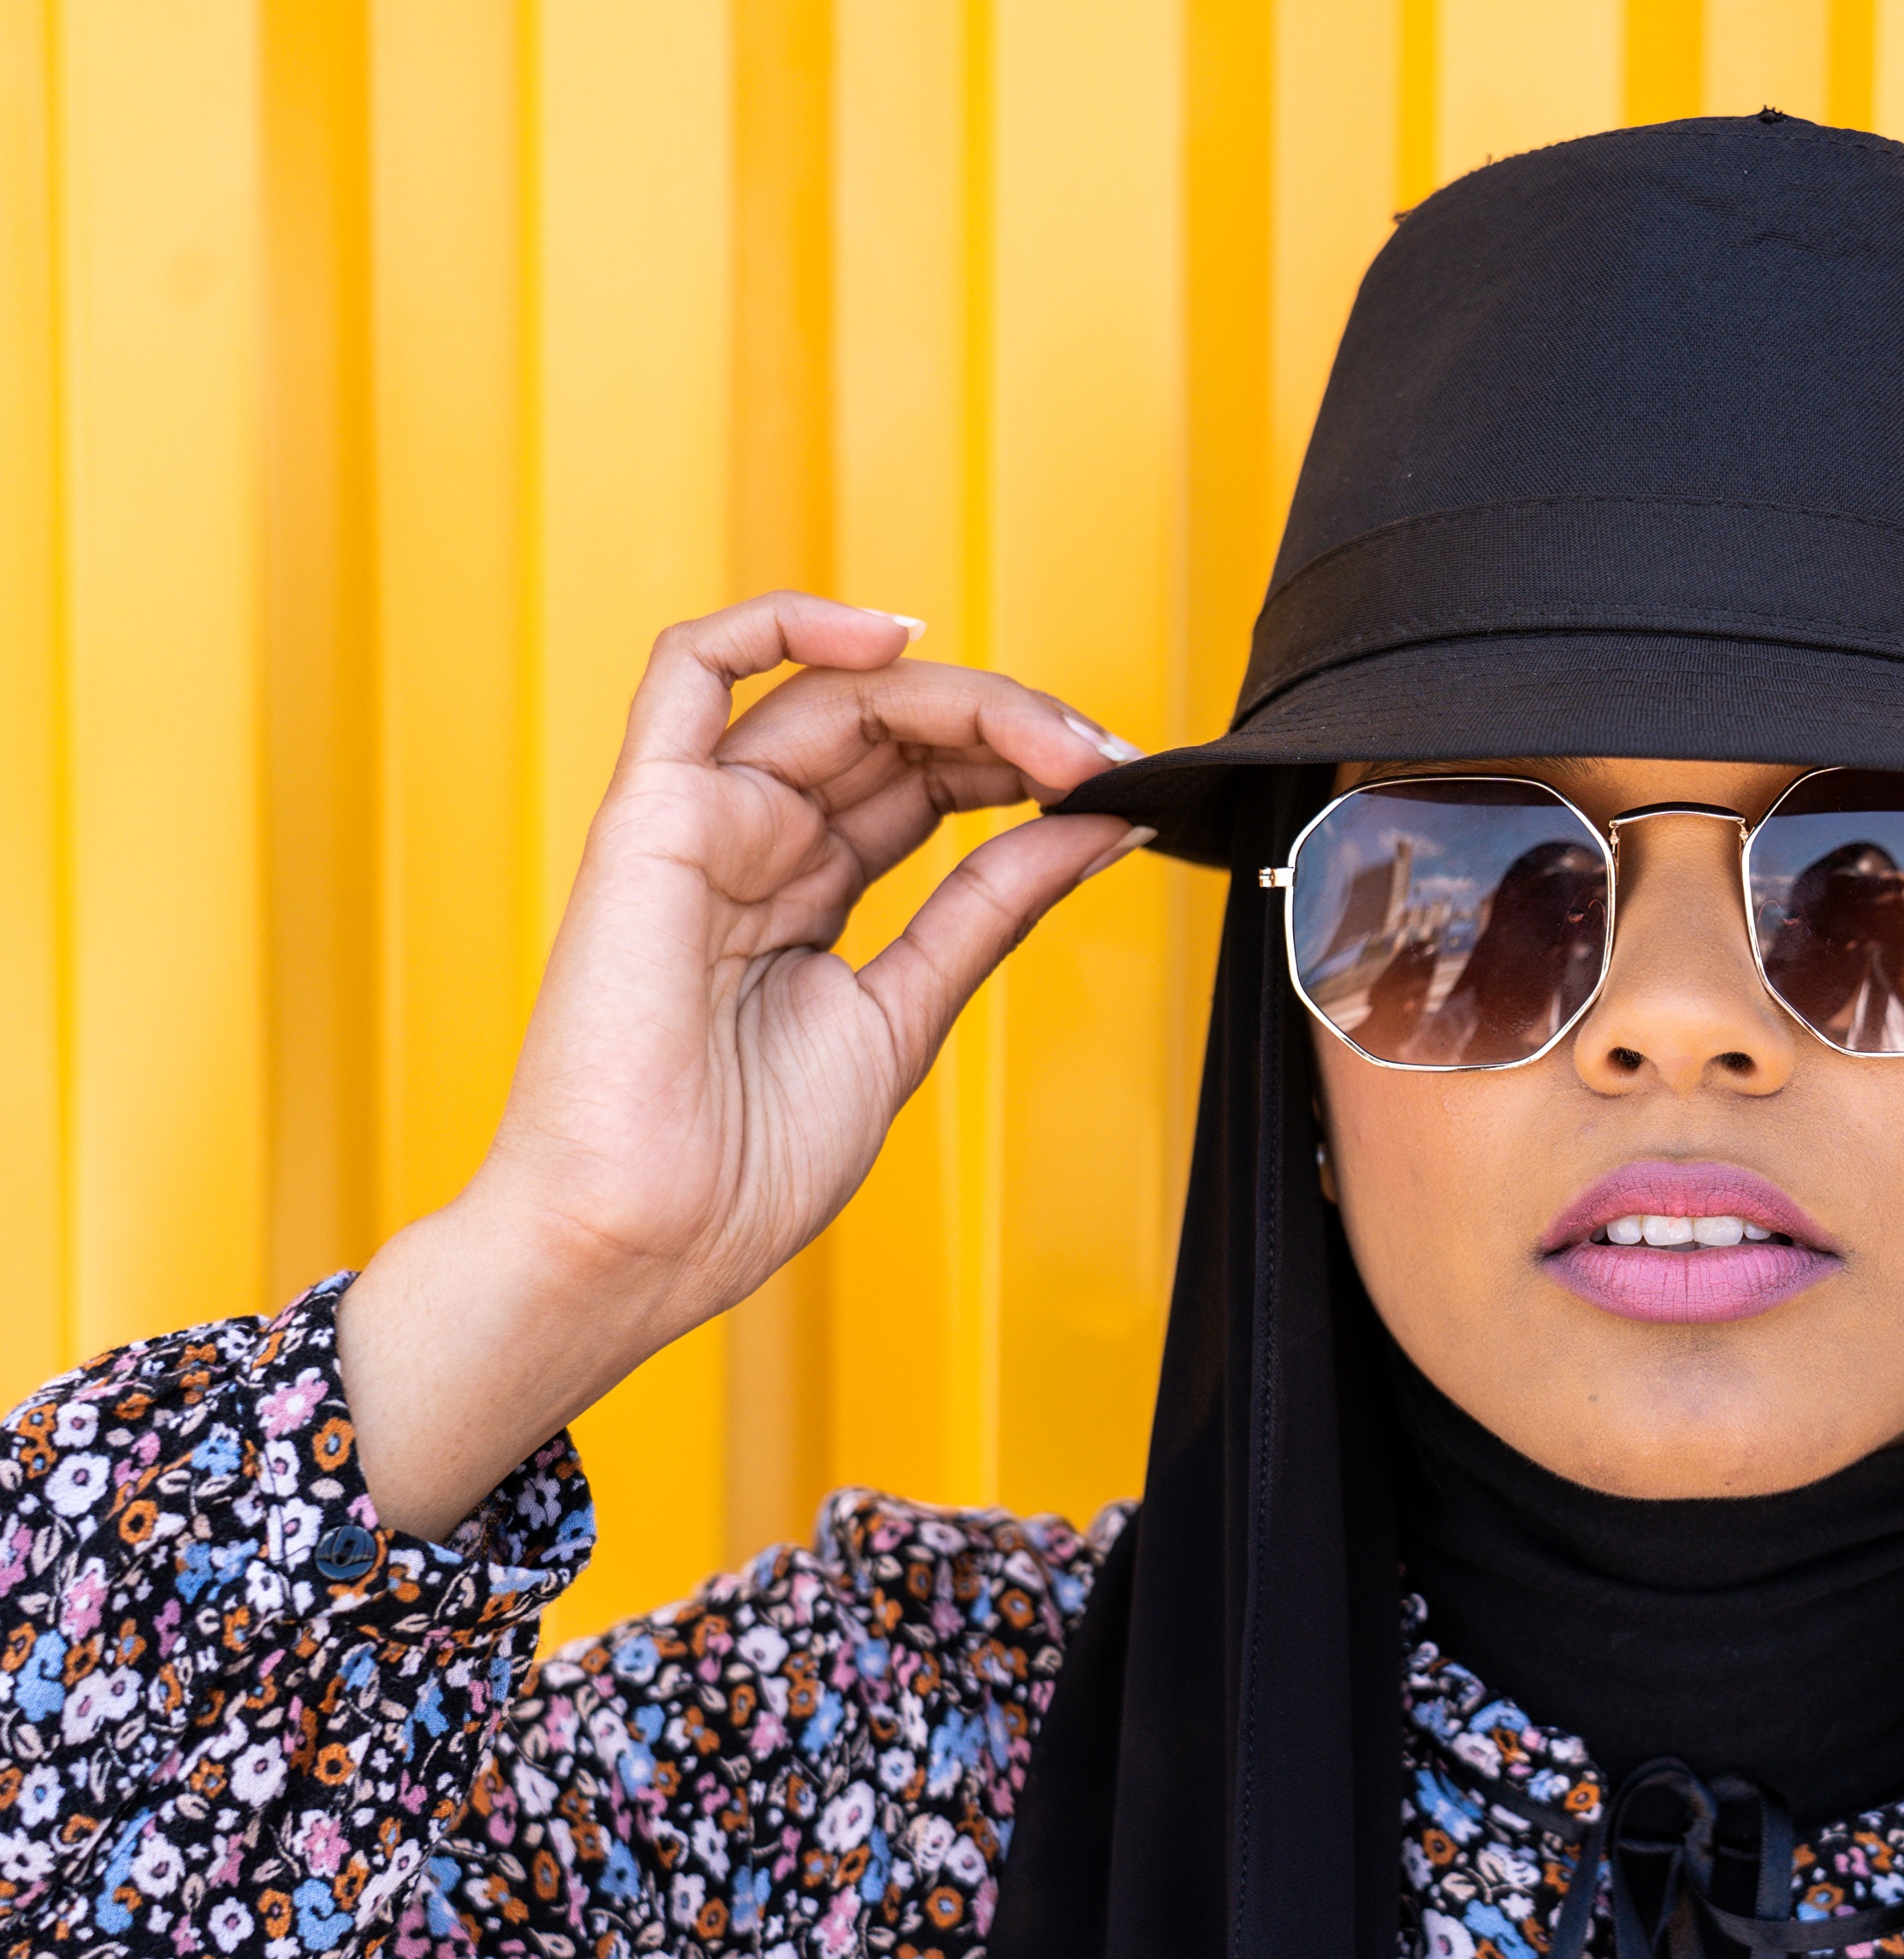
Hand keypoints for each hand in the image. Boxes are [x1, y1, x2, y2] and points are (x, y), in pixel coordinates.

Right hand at [341, 593, 1148, 1535]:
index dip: (1024, 768)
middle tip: (1104, 761)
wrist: (639, 1246)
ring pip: (835, 696)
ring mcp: (702, 823)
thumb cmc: (737, 1172)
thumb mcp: (905, 1017)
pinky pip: (691, 669)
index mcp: (805, 899)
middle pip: (896, 732)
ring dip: (959, 696)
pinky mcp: (650, 814)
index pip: (927, 785)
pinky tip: (889, 637)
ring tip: (1054, 739)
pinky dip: (784, 623)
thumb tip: (1097, 828)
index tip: (1120, 789)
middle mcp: (754, 845)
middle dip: (1014, 730)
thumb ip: (990, 910)